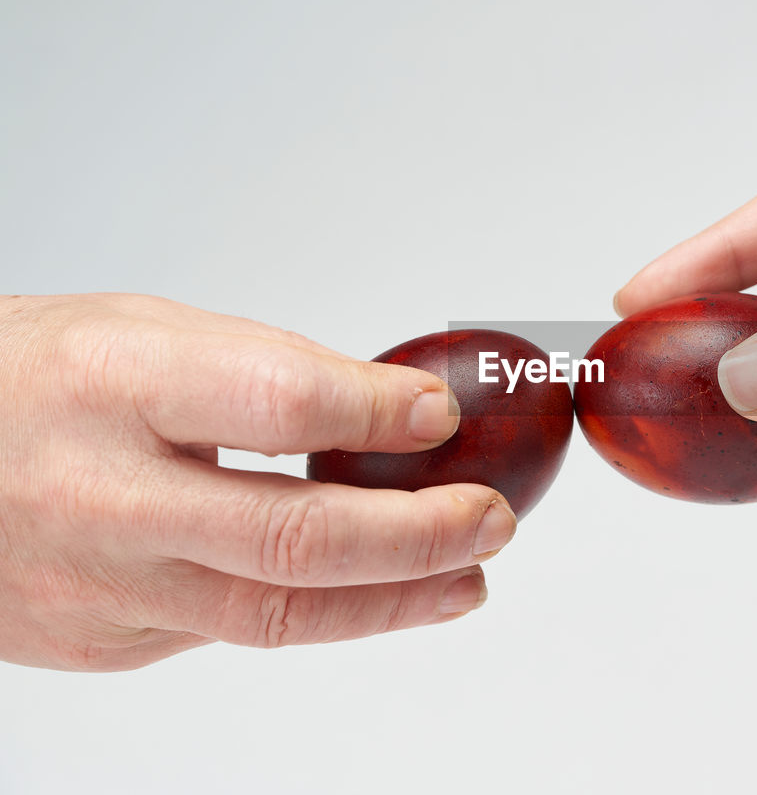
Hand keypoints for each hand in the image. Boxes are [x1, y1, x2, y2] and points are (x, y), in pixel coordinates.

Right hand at [0, 294, 516, 670]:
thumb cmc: (31, 380)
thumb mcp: (141, 331)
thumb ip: (266, 371)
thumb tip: (394, 413)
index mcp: (115, 384)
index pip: (278, 404)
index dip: (376, 415)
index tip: (441, 416)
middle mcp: (104, 496)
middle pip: (294, 539)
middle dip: (419, 537)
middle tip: (492, 520)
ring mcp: (102, 586)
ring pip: (276, 616)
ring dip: (395, 601)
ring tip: (469, 578)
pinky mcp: (105, 643)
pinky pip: (230, 632)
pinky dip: (317, 611)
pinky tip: (367, 589)